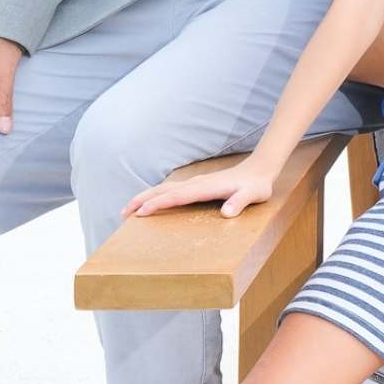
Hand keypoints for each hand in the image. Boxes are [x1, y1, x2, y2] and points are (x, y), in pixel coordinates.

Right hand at [123, 165, 274, 218]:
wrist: (260, 169)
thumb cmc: (257, 185)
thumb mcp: (253, 195)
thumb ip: (240, 203)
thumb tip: (227, 213)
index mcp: (205, 188)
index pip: (176, 197)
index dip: (158, 204)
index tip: (141, 213)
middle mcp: (196, 184)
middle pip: (163, 190)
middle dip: (142, 200)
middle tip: (123, 213)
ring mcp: (196, 183)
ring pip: (165, 189)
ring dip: (146, 197)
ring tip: (130, 209)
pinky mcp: (198, 185)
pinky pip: (172, 191)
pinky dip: (157, 196)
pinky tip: (153, 202)